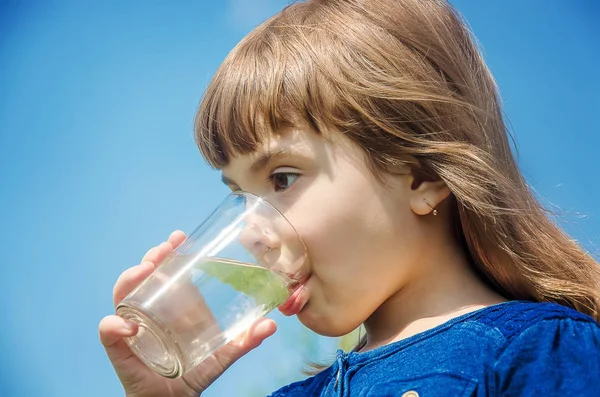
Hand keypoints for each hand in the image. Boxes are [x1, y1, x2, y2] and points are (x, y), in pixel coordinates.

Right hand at [98, 230, 276, 396]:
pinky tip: (127, 326)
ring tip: (144, 271)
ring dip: (129, 279)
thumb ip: (244, 341)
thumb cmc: (194, 374)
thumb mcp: (222, 354)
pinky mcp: (121, 350)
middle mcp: (149, 311)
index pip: (166, 271)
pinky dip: (113, 326)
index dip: (170, 252)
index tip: (180, 237)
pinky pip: (109, 333)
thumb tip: (271, 324)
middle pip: (143, 276)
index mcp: (172, 306)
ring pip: (123, 296)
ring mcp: (132, 327)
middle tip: (164, 249)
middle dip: (151, 258)